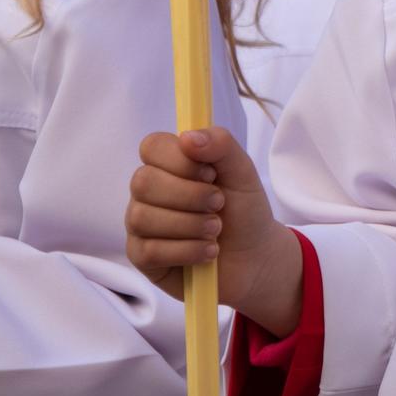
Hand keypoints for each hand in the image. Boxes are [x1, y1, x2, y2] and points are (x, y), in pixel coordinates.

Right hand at [127, 127, 304, 335]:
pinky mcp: (141, 257)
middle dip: (189, 196)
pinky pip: (149, 251)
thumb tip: (188, 137)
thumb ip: (221, 145)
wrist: (254, 258)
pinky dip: (187, 251)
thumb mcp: (242, 172)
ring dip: (190, 225)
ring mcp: (140, 224)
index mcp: (169, 164)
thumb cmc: (244, 210)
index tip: (210, 174)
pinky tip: (207, 252)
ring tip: (216, 231)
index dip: (179, 160)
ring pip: (143, 217)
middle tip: (219, 205)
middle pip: (143, 182)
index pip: (151, 147)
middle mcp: (148, 192)